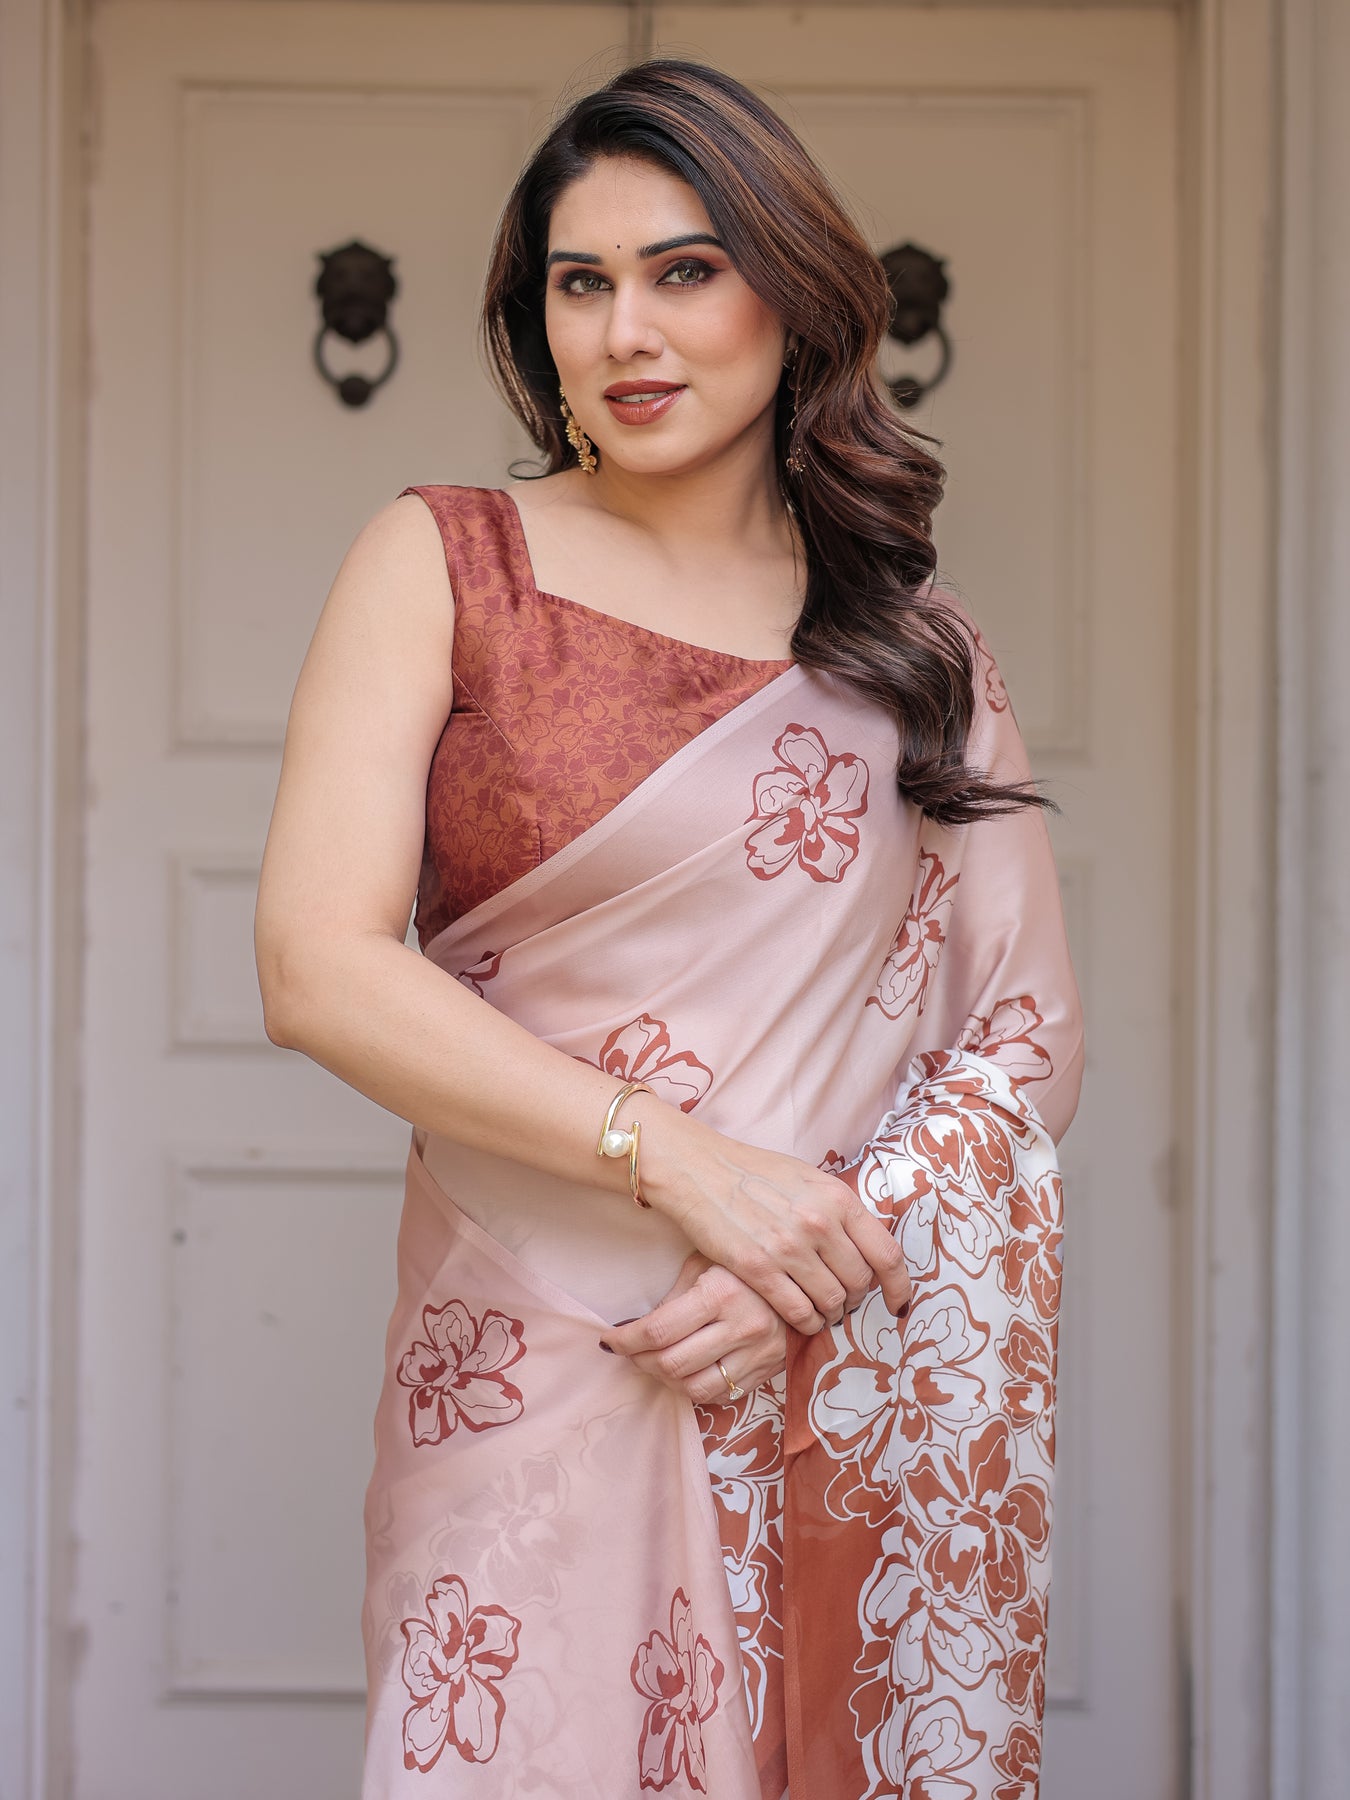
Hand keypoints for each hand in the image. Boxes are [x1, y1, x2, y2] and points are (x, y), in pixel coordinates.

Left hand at [599, 1253, 786, 1403]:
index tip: (609, 1340)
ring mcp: (758, 1353)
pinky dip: (694, 1389)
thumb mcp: (706, 1263)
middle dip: (640, 1361)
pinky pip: (720, 1395)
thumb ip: (674, 1296)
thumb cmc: (745, 1266)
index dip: (625, 1341)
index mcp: (721, 1293)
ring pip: (695, 1388)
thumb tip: (635, 1327)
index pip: (658, 1331)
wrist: (806, 1279)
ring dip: (665, 1380)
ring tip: (655, 1363)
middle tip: (629, 1351)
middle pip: (673, 1365)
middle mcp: (741, 1326)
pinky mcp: (767, 1371)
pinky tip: (686, 1371)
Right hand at [638, 1108, 911, 1335]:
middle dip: (855, 1299)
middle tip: (842, 1302)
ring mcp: (789, 1247)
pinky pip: (797, 1311)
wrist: (700, 1170)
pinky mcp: (758, 1268)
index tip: (898, 1304)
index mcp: (838, 1198)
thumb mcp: (809, 1178)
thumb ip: (838, 1209)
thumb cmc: (754, 1172)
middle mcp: (820, 1223)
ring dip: (830, 1314)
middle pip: (860, 1283)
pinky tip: (800, 1318)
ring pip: (831, 1302)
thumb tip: (865, 1244)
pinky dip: (805, 1322)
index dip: (899, 1287)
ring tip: (821, 1312)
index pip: (887, 1254)